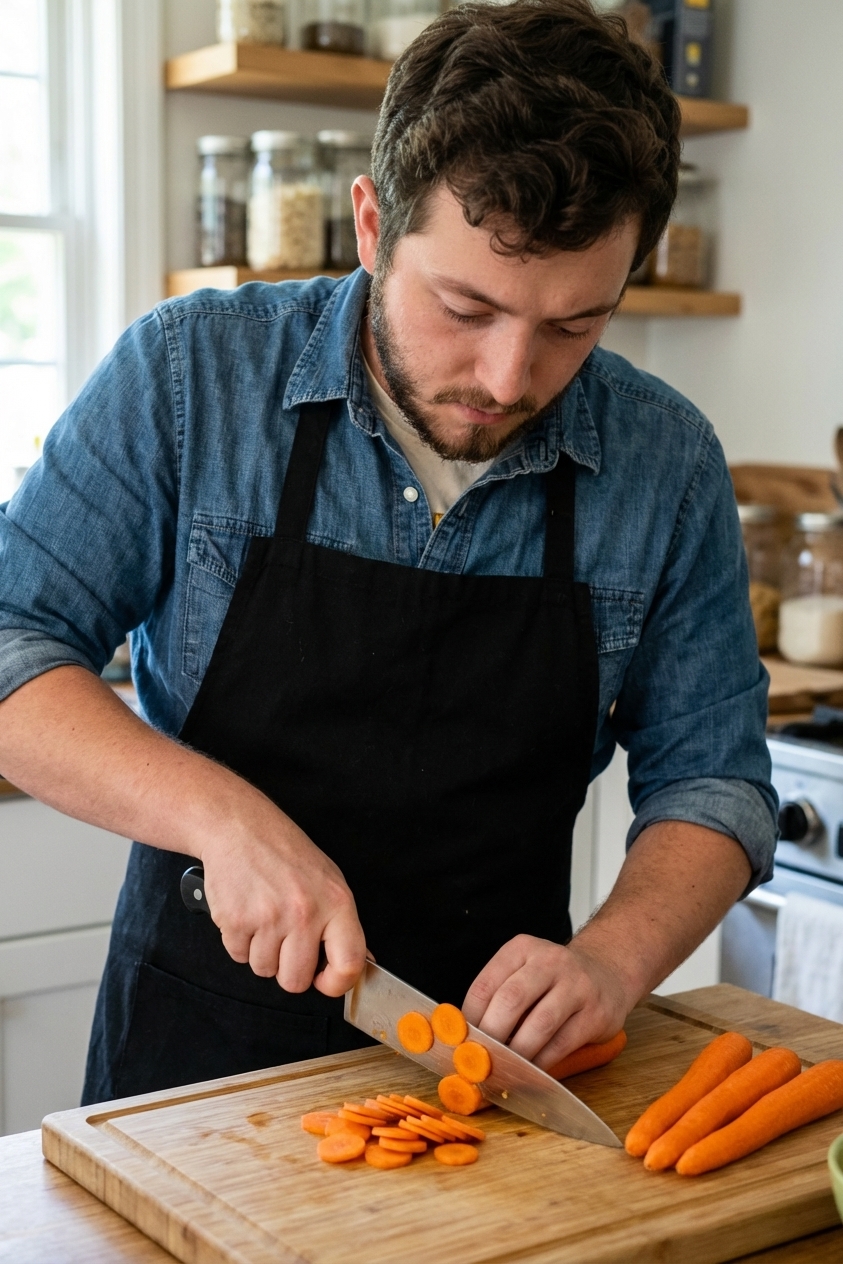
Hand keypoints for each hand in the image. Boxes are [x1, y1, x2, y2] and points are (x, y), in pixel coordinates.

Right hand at [199, 798, 366, 998]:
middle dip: (288, 969)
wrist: (241, 827)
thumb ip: (343, 925)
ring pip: (264, 971)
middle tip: (285, 941)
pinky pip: (238, 956)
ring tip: (264, 918)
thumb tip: (361, 962)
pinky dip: (239, 941)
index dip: (336, 984)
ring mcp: (269, 918)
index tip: (325, 981)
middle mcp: (305, 912)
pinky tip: (247, 913)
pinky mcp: (236, 920)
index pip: (349, 964)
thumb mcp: (329, 880)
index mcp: (336, 903)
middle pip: (296, 981)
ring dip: (261, 953)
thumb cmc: (285, 853)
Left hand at [462, 934, 630, 1070]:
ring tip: (505, 1068)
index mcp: (522, 949)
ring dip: (518, 1052)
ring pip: (539, 1024)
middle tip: (481, 1059)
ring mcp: (576, 985)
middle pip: (511, 1000)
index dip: (469, 1018)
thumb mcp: (525, 972)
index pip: (486, 984)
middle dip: (492, 1035)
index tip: (462, 1042)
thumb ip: (498, 996)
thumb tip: (466, 1037)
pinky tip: (530, 1071)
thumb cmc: (554, 979)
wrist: (608, 972)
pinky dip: (542, 1062)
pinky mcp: (595, 1013)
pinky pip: (562, 1043)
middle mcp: (550, 961)